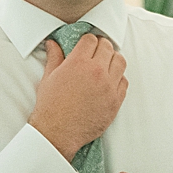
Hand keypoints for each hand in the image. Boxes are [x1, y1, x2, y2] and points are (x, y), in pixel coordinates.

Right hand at [29, 34, 127, 160]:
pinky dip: (118, 78)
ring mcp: (109, 86)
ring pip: (120, 61)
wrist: (58, 132)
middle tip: (96, 52)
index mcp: (78, 63)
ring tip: (105, 64)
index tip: (86, 45)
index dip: (87, 41)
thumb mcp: (48, 78)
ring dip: (113, 59)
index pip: (91, 40)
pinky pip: (124, 81)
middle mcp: (97, 71)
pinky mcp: (116, 100)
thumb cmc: (51, 106)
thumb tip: (52, 43)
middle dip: (101, 47)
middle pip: (107, 47)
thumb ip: (54, 57)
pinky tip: (109, 81)